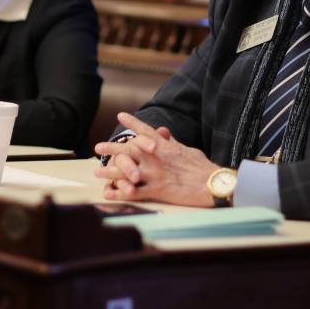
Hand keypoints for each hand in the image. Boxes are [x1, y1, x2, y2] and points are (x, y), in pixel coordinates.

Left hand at [93, 112, 218, 206]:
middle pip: (128, 149)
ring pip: (125, 170)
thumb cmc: (202, 167)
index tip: (121, 115)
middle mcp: (155, 157)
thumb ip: (171, 142)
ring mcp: (154, 173)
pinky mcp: (156, 189)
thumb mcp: (187, 149)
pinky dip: (119, 192)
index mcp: (164, 146)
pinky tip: (109, 193)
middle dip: (112, 148)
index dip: (132, 122)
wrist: (212, 184)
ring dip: (110, 171)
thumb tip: (163, 132)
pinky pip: (133, 191)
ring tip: (98, 171)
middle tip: (98, 147)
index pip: (144, 130)